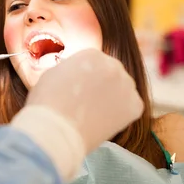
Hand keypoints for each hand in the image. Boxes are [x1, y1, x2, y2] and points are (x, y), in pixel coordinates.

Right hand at [23, 48, 143, 154]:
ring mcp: (127, 85)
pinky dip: (122, 114)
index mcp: (92, 54)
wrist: (56, 130)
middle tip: (89, 103)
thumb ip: (71, 69)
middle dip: (102, 85)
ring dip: (113, 98)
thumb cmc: (47, 103)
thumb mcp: (54, 73)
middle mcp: (113, 65)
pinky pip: (132, 107)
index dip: (87, 77)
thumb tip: (76, 75)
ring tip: (95, 115)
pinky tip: (105, 121)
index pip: (95, 62)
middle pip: (111, 73)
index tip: (80, 89)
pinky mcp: (135, 106)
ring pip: (123, 90)